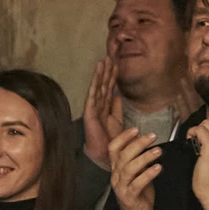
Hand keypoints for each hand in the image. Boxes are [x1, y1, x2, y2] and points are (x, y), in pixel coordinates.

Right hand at [81, 56, 125, 170]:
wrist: (102, 153)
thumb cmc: (109, 138)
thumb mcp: (117, 120)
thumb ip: (117, 107)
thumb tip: (118, 94)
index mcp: (105, 107)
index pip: (109, 88)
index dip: (113, 76)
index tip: (116, 63)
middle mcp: (98, 105)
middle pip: (104, 84)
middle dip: (107, 71)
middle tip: (110, 56)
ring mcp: (93, 107)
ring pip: (98, 86)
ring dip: (101, 73)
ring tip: (104, 60)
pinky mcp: (90, 111)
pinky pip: (94, 93)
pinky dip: (95, 82)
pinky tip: (97, 72)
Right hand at [108, 127, 161, 209]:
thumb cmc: (139, 195)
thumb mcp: (137, 174)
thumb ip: (138, 159)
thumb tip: (144, 141)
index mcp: (117, 169)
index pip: (113, 149)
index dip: (123, 137)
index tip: (136, 129)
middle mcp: (116, 176)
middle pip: (123, 156)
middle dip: (138, 143)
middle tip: (152, 136)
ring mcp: (122, 187)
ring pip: (129, 168)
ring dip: (144, 157)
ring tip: (158, 151)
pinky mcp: (130, 198)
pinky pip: (137, 184)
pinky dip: (148, 174)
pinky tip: (158, 168)